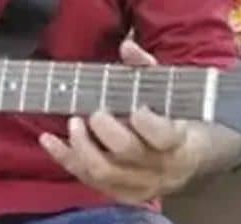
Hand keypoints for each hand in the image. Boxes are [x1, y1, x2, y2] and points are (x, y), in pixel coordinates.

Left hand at [39, 40, 206, 204]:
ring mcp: (139, 184)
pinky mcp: (120, 193)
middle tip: (95, 112)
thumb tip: (127, 46)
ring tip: (72, 122)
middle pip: (127, 152)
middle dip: (105, 129)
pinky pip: (87, 180)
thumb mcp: (171, 92)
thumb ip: (147, 68)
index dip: (146, 122)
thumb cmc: (178, 118)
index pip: (163, 136)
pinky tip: (48, 140)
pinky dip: (65, 159)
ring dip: (81, 146)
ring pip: (103, 172)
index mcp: (178, 142)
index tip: (136, 106)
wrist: (192, 160)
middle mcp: (160, 168)